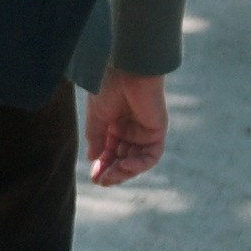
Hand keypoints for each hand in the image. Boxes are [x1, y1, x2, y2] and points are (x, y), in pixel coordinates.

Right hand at [85, 70, 169, 185]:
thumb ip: (96, 138)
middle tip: (101, 181)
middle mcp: (131, 129)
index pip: (110, 152)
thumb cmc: (107, 86)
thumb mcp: (96, 117)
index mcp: (114, 124)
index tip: (94, 178)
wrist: (124, 68)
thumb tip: (93, 159)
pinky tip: (124, 166)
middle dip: (112, 171)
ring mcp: (144, 131)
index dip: (102, 166)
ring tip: (110, 177)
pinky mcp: (157, 130)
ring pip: (137, 160)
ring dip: (124, 171)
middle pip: (123, 159)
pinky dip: (139, 164)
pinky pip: (151, 155)